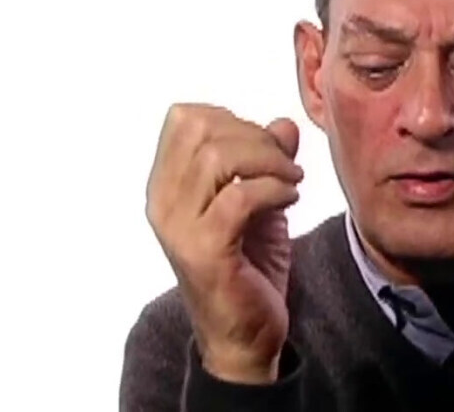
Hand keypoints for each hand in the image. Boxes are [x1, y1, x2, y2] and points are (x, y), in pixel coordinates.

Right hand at [145, 103, 303, 383]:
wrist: (244, 335)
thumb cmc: (248, 265)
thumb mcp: (262, 200)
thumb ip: (268, 159)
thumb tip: (285, 124)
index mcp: (166, 184)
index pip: (185, 117)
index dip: (233, 119)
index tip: (264, 146)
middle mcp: (162, 202)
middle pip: (203, 129)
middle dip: (256, 136)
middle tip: (284, 164)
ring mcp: (179, 227)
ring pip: (219, 156)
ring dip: (269, 161)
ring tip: (291, 181)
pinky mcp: (205, 251)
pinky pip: (240, 196)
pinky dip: (274, 188)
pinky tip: (290, 199)